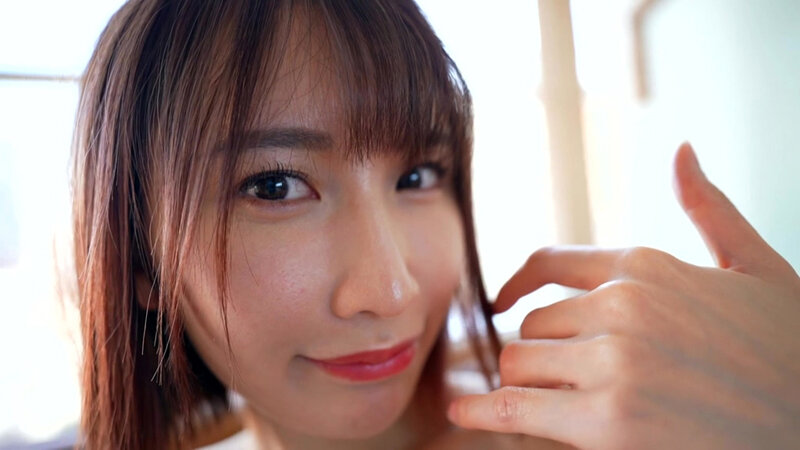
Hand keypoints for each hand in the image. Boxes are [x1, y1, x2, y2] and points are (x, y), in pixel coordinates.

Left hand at [447, 143, 799, 448]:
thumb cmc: (788, 347)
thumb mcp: (756, 268)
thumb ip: (708, 209)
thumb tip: (682, 151)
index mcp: (646, 266)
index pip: (550, 262)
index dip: (516, 282)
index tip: (501, 300)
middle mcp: (622, 306)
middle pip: (534, 324)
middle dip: (543, 352)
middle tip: (564, 377)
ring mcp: (614, 363)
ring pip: (520, 363)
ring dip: (530, 385)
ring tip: (554, 400)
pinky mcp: (608, 424)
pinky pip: (516, 409)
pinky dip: (484, 413)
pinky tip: (465, 414)